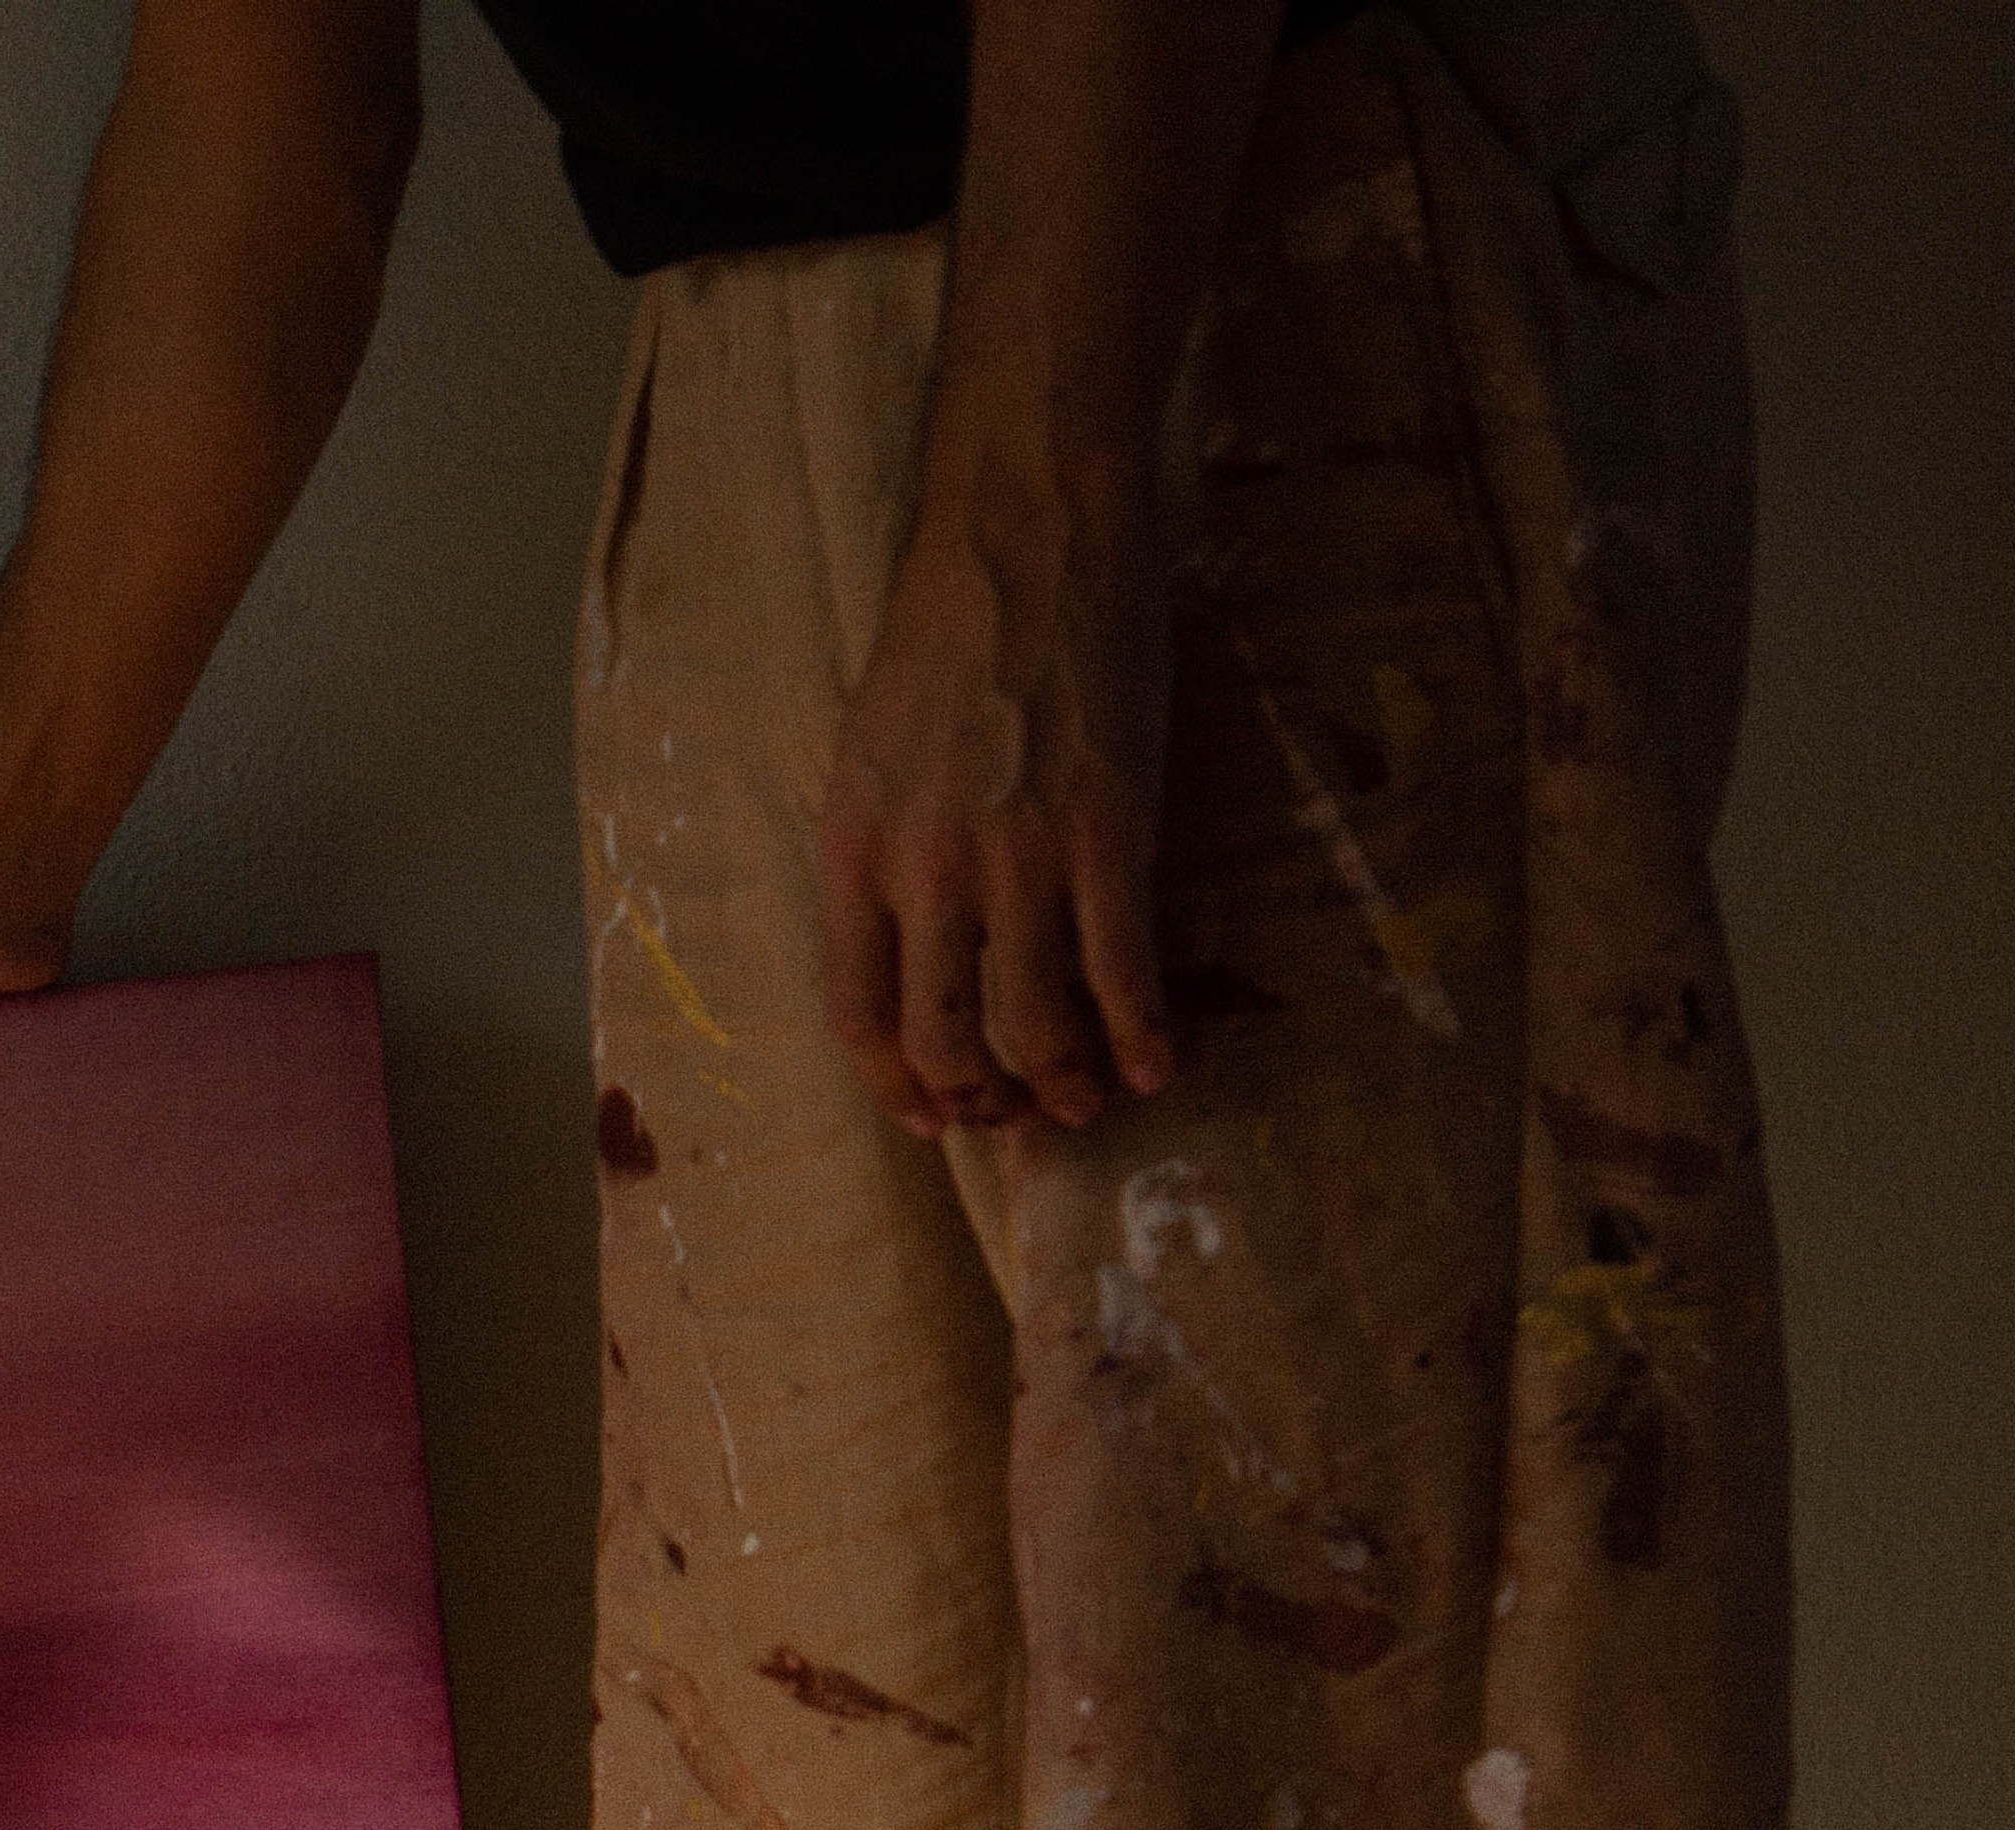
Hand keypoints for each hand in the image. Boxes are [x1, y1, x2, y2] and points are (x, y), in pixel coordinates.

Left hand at [817, 466, 1177, 1141]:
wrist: (1029, 527)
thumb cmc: (950, 631)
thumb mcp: (869, 751)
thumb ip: (879, 853)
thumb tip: (908, 952)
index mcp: (852, 848)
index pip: (859, 1014)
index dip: (897, 1086)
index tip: (934, 1116)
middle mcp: (924, 867)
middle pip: (943, 1037)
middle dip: (982, 1098)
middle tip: (1018, 1116)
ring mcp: (1017, 853)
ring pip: (1034, 1019)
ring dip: (1066, 1080)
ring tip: (1091, 1101)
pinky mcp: (1107, 830)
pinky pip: (1120, 968)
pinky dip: (1142, 1032)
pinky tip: (1161, 1062)